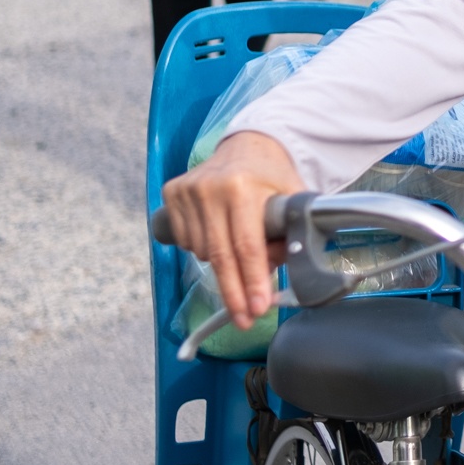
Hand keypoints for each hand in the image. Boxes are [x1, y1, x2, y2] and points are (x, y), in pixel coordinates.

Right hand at [162, 131, 305, 327]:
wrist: (245, 145)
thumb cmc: (272, 176)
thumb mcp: (292, 197)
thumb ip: (290, 231)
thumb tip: (282, 269)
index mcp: (242, 187)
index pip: (246, 245)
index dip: (252, 281)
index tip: (258, 308)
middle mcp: (210, 188)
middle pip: (220, 256)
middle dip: (234, 293)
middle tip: (244, 319)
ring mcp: (187, 191)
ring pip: (201, 252)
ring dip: (222, 267)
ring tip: (239, 258)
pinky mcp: (171, 194)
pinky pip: (185, 240)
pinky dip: (203, 250)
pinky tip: (218, 238)